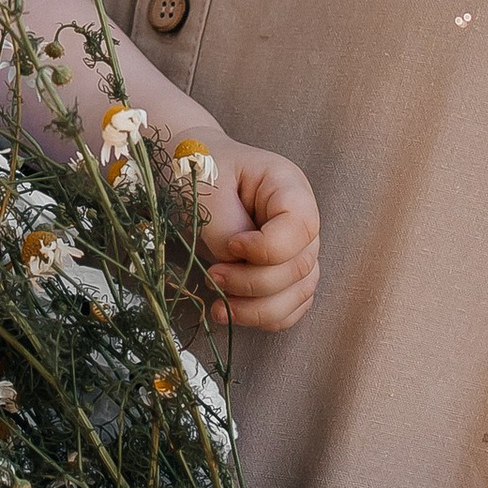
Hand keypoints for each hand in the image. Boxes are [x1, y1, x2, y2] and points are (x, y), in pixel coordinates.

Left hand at [195, 143, 319, 331]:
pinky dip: (263, 317)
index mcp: (288, 187)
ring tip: (219, 305)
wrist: (187, 171)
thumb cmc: (197, 170)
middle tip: (213, 275)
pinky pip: (289, 306)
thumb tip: (238, 265)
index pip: (301, 227)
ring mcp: (295, 248)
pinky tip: (231, 312)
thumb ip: (226, 229)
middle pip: (300, 266)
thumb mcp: (206, 191)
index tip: (232, 245)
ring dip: (258, 309)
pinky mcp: (283, 272)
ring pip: (299, 293)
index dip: (268, 248)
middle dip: (254, 283)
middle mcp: (300, 220)